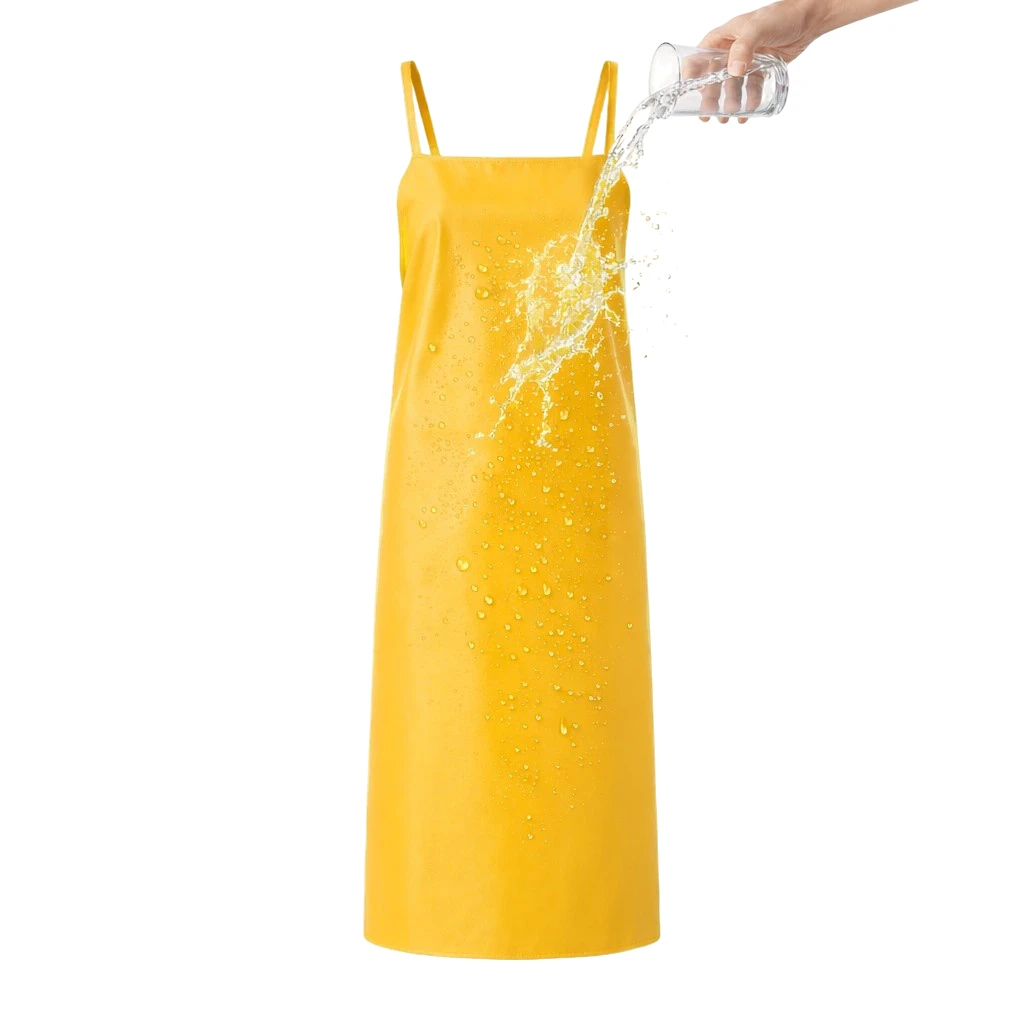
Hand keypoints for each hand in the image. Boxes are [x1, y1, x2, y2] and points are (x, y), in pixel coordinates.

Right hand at [698, 0, 822, 122]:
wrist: (807, 19)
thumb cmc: (780, 16)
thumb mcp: (757, 28)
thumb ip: (744, 47)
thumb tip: (734, 72)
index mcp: (722, 38)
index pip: (699, 57)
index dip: (691, 75)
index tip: (688, 92)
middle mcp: (730, 51)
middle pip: (713, 78)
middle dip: (710, 98)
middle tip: (708, 115)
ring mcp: (744, 62)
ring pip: (731, 87)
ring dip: (728, 103)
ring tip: (728, 117)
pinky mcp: (759, 70)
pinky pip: (749, 89)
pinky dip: (747, 102)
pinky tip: (747, 113)